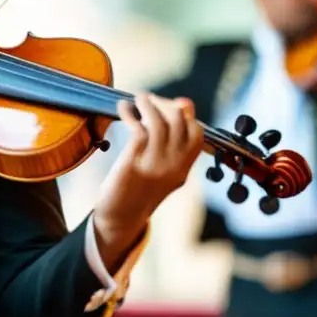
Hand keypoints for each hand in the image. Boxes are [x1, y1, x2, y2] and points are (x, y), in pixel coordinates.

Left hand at [94, 92, 203, 266]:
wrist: (120, 218)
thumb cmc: (138, 191)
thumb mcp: (163, 173)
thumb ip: (171, 148)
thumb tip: (181, 108)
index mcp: (183, 169)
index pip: (197, 134)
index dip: (186, 114)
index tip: (171, 104)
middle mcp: (174, 166)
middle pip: (178, 123)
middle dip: (164, 104)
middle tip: (148, 98)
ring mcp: (155, 165)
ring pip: (158, 122)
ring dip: (147, 104)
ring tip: (137, 99)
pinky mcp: (134, 163)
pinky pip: (137, 128)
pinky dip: (130, 113)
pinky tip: (123, 108)